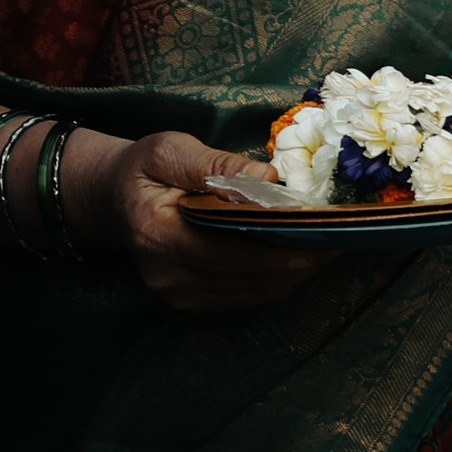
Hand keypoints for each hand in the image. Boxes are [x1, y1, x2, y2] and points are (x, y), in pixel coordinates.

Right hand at [93, 128, 367, 311]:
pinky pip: (244, 297)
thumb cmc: (143, 168)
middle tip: (339, 238)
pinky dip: (273, 278)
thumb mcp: (170, 149)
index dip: (280, 247)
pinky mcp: (188, 302)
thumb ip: (215, 162)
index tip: (321, 234)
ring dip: (292, 272)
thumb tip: (268, 176)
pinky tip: (295, 256)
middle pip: (249, 278)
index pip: (231, 251)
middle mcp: (168, 275)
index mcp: (158, 234)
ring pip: (253, 293)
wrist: (113, 199)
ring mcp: (178, 294)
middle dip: (298, 260)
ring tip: (325, 245)